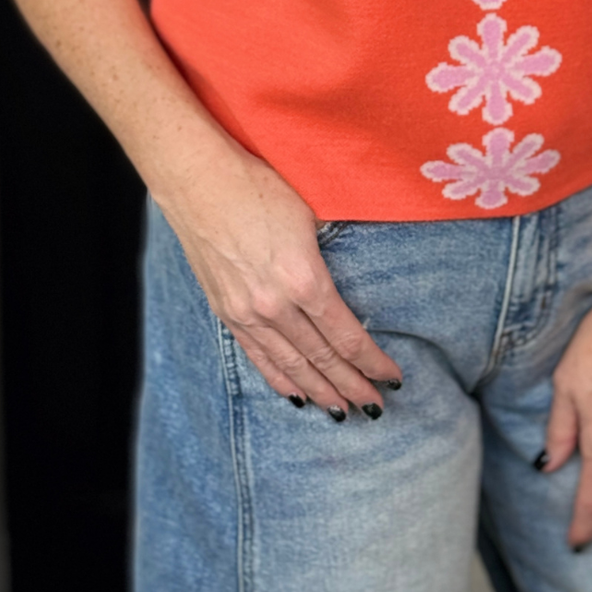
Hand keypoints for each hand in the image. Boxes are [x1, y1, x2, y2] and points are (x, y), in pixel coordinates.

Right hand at [156, 139, 402, 416]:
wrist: (198, 180)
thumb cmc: (259, 185)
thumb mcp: (310, 214)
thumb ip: (329, 252)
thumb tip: (350, 273)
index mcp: (304, 278)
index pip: (346, 336)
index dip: (372, 362)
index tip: (392, 378)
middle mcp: (276, 305)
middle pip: (322, 359)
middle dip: (352, 385)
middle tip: (376, 407)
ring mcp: (247, 313)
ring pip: (291, 366)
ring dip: (320, 391)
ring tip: (344, 411)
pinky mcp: (226, 311)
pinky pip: (259, 356)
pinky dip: (280, 379)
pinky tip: (297, 394)